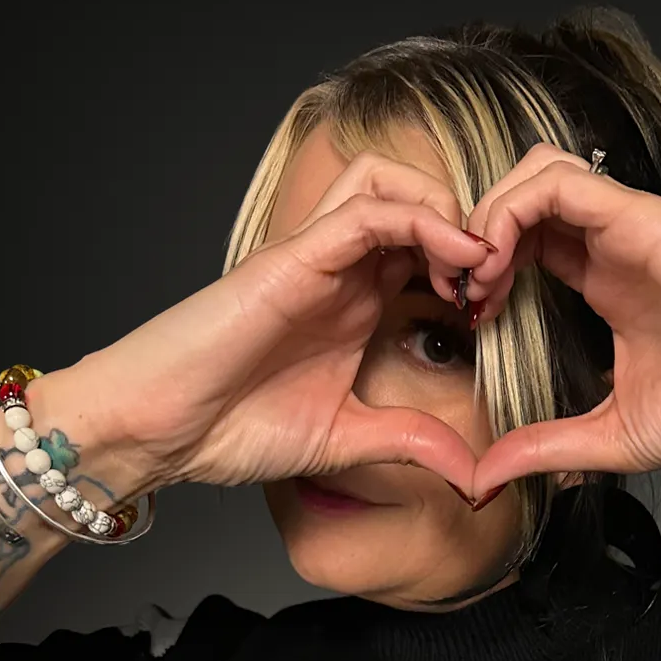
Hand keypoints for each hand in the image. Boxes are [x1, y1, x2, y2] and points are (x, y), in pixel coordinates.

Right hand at [70, 151, 491, 495]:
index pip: (427, 251)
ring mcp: (316, 258)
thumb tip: (473, 476)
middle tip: (498, 281)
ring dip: (448, 212)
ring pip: (393, 184)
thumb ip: (409, 444)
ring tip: (478, 266)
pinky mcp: (293, 255)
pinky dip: (422, 221)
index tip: (502, 312)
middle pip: (417, 200)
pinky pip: (368, 210)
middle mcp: (339, 270)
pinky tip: (458, 259)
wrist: (158, 430)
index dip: (474, 268)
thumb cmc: (229, 428)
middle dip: (470, 229)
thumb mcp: (346, 441)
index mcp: (354, 304)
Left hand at [462, 144, 660, 496]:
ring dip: (487, 214)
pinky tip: (497, 261)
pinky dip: (512, 211)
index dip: (482, 269)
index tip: (465, 319)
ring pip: (533, 173)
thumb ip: (546, 448)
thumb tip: (485, 478)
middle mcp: (613, 247)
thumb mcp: (612, 437)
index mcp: (606, 285)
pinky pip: (557, 183)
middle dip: (471, 235)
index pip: (526, 245)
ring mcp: (626, 227)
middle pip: (520, 198)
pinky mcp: (639, 218)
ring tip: (474, 273)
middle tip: (455, 290)